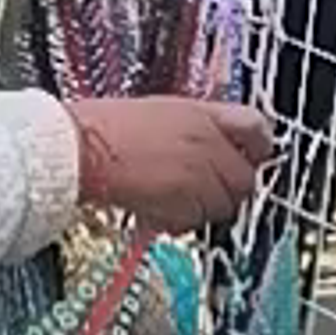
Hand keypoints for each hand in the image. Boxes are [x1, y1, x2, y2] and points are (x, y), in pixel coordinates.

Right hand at [76, 93, 274, 228]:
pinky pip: (196, 222)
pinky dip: (180, 222)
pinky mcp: (184, 205)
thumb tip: (215, 148)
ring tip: (169, 198)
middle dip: (226, 188)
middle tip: (198, 189)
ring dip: (202, 208)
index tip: (248, 158)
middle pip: (245, 179)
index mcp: (202, 114)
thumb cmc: (103, 128)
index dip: (255, 148)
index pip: (257, 130)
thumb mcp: (158, 112)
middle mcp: (208, 144)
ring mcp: (199, 176)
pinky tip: (155, 209)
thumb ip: (196, 129)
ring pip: (223, 206)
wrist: (78, 148)